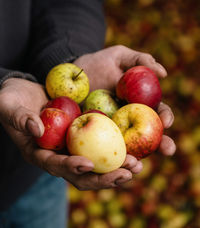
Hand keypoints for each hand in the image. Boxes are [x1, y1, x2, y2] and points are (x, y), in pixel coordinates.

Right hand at [0, 77, 140, 189]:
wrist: (23, 92)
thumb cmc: (12, 99)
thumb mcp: (9, 105)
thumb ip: (19, 118)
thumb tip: (36, 130)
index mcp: (39, 153)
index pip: (55, 165)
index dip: (70, 167)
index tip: (87, 164)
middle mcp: (57, 154)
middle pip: (81, 173)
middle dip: (103, 178)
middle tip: (125, 174)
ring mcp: (71, 146)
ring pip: (95, 164)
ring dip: (116, 167)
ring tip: (137, 166)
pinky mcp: (82, 135)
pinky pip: (100, 146)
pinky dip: (116, 149)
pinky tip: (133, 148)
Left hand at [74, 45, 175, 156]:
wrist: (72, 72)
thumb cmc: (99, 63)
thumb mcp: (119, 56)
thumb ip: (140, 60)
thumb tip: (162, 73)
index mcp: (139, 104)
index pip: (157, 113)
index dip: (165, 117)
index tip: (165, 121)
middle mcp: (129, 121)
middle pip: (148, 136)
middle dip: (160, 145)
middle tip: (168, 149)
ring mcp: (112, 131)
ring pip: (127, 149)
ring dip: (134, 159)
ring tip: (137, 164)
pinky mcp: (93, 137)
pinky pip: (102, 149)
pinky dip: (108, 159)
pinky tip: (112, 164)